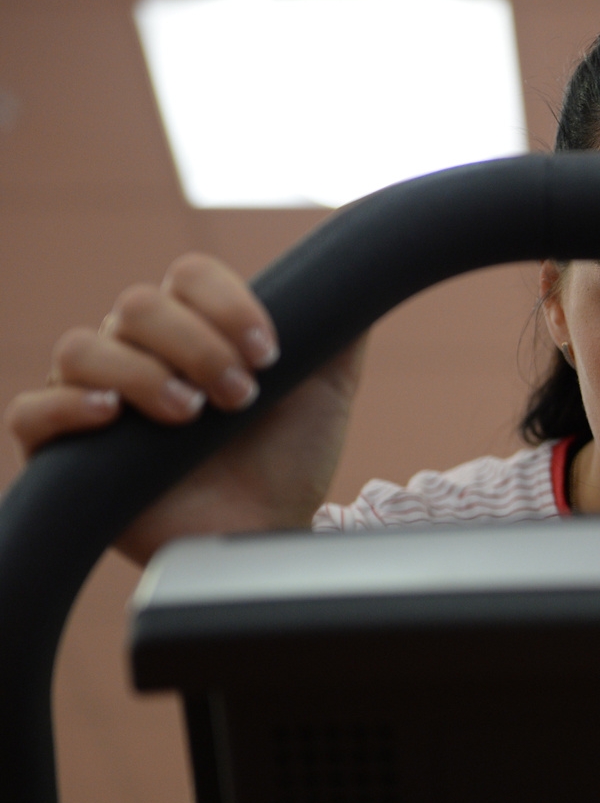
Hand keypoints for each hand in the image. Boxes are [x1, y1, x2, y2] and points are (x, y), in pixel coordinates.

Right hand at [4, 253, 365, 563]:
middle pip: (137, 305)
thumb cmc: (290, 461)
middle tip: (241, 397)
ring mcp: (96, 400)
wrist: (269, 534)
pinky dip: (65, 405)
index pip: (189, 276)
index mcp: (194, 329)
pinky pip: (31, 412)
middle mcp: (138, 353)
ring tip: (192, 416)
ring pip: (83, 348)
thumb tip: (364, 268)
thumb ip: (339, 327)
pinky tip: (112, 417)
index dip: (227, 304)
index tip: (269, 354)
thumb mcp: (328, 389)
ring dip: (143, 374)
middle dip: (197, 345)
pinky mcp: (65, 455)